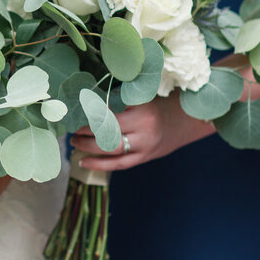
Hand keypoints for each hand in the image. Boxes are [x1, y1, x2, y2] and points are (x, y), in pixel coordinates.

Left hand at [72, 96, 211, 171]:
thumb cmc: (161, 103)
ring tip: (73, 142)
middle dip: (84, 129)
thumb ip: (121, 96)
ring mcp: (145, 145)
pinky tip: (82, 161)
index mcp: (142, 107)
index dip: (89, 111)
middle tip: (70, 126)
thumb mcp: (144, 95)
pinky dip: (99, 164)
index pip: (109, 109)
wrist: (189, 120)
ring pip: (110, 148)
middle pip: (107, 130)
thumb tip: (88, 96)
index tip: (74, 108)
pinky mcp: (145, 157)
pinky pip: (119, 164)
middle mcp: (144, 126)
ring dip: (88, 146)